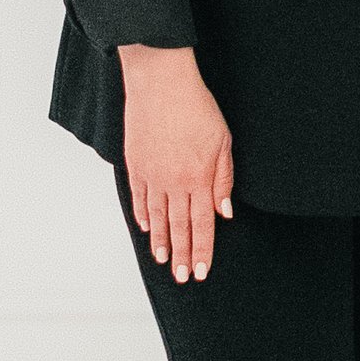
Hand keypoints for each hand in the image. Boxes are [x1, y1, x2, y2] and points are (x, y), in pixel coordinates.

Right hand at [119, 45, 234, 282]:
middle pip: (178, 227)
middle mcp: (173, 183)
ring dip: (160, 241)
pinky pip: (138, 197)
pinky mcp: (136, 164)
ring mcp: (151, 175)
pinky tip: (145, 228)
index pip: (202, 224)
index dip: (203, 250)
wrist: (161, 82)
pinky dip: (142, 215)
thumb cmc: (196, 107)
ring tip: (163, 261)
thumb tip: (223, 212)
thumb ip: (223, 179)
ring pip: (156, 217)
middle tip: (182, 278)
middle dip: (182, 256)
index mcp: (198, 179)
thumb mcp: (223, 141)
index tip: (202, 271)